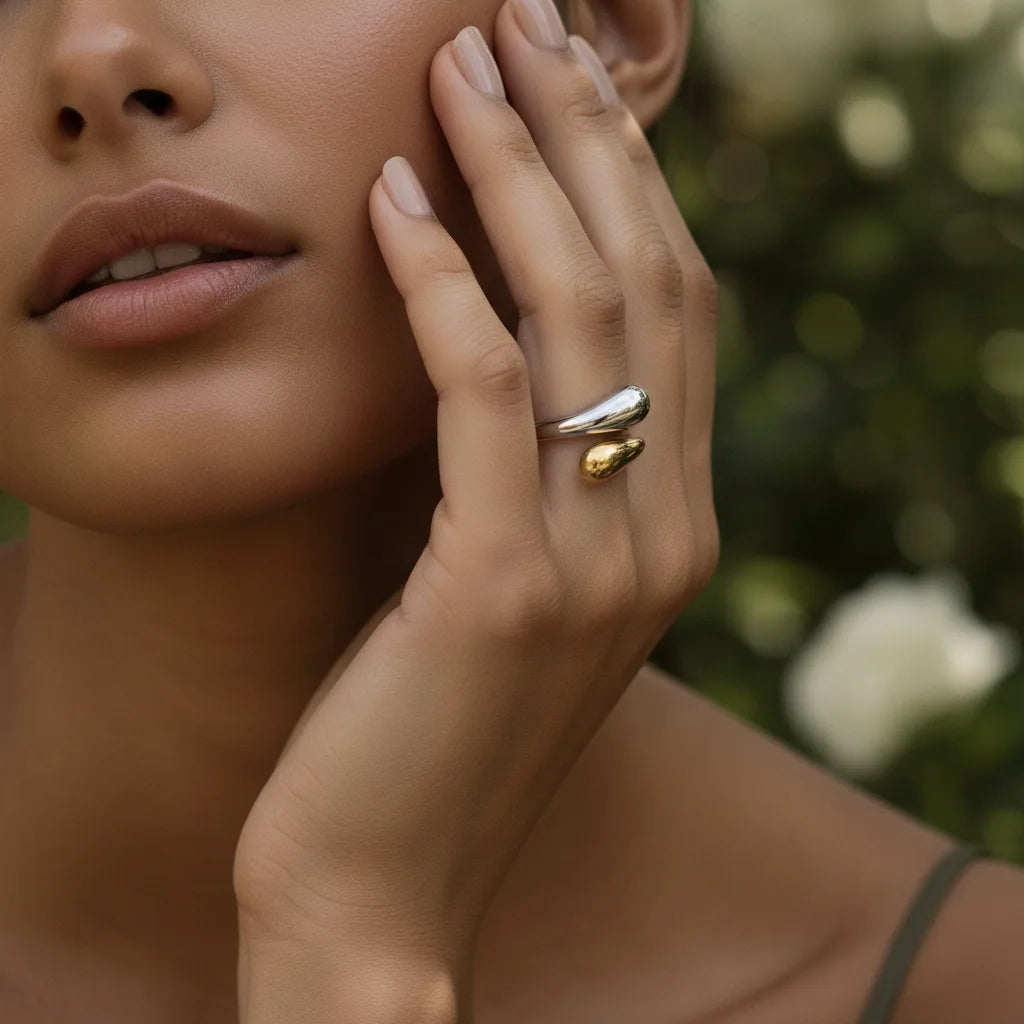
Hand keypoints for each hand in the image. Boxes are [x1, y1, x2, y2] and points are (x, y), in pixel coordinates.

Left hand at [233, 1, 718, 1015]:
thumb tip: (504, 337)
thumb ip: (541, 475)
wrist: (385, 886)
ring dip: (519, 172)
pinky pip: (480, 389)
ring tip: (465, 62)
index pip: (680, 317)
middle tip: (528, 26)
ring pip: (579, 318)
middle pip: (647, 287)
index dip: (635, 185)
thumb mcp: (512, 584)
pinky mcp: (502, 588)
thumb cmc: (429, 728)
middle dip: (589, 140)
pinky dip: (440, 279)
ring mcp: (597, 564)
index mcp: (674, 530)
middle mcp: (664, 535)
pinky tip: (396, 193)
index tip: (574, 87)